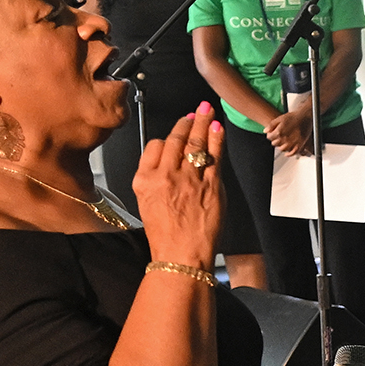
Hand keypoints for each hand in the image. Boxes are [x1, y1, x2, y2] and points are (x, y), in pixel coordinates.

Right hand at [134, 107, 226, 267]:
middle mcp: (165, 176)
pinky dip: (217, 140)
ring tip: (207, 111)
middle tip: (196, 110)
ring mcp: (189, 179)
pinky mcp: (211, 186)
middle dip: (188, 121)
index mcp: (145, 179)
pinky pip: (214, 156)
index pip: (155, 146)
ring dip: (203, 123)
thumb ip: (155, 179)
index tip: (177, 129)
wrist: (182, 255)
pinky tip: (219, 129)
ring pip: (196, 144)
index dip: (168, 136)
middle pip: (177, 140)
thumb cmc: (166, 234)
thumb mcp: (146, 203)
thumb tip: (169, 161)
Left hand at [266, 104, 312, 157]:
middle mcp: (285, 139)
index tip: (273, 133)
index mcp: (279, 132)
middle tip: (279, 137)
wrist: (305, 116)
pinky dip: (289, 154)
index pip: (269, 137)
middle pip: (275, 144)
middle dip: (276, 140)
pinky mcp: (299, 145)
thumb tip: (265, 131)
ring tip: (283, 142)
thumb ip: (271, 125)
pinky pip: (293, 153)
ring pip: (282, 149)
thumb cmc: (293, 117)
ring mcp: (292, 143)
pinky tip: (287, 153)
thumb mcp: (280, 118)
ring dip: (281, 146)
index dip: (270, 135)